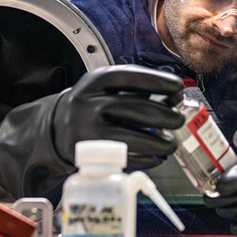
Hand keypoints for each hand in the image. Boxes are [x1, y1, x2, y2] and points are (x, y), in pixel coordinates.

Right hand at [52, 65, 184, 169]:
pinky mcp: (89, 154)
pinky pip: (126, 158)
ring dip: (160, 142)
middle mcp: (89, 103)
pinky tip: (155, 156)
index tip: (178, 88)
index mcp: (96, 81)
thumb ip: (137, 88)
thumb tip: (175, 97)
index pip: (132, 78)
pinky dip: (146, 159)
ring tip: (171, 143)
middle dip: (166, 115)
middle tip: (178, 119)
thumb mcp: (106, 87)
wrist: (57, 127)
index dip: (159, 82)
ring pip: (134, 138)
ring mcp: (87, 130)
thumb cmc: (92, 104)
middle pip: (138, 109)